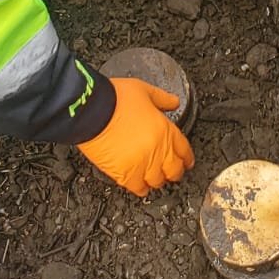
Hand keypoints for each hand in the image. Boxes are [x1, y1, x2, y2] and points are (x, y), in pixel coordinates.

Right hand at [79, 78, 195, 197]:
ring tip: (155, 179)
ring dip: (158, 180)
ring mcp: (142, 164)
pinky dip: (141, 188)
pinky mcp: (124, 174)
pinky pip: (138, 188)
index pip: (184, 150)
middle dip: (175, 171)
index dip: (187, 158)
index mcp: (165, 130)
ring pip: (157, 181)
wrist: (91, 111)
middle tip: (173, 172)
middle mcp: (158, 150)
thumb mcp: (144, 90)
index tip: (186, 161)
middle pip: (174, 170)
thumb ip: (162, 98)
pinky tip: (141, 187)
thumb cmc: (114, 98)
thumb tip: (174, 103)